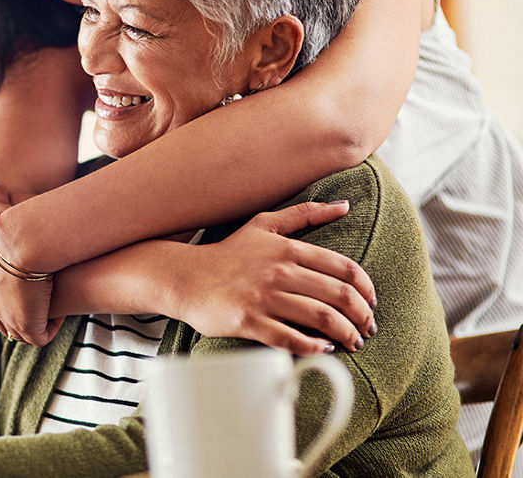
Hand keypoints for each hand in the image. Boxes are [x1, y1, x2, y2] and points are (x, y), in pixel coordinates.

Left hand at [0, 178, 63, 345]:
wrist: (22, 241)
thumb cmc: (12, 224)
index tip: (16, 299)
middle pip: (0, 323)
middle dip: (18, 317)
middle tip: (37, 306)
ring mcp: (5, 318)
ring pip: (20, 332)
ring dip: (35, 322)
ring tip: (51, 309)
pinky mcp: (26, 327)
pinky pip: (40, 336)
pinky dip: (51, 327)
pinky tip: (61, 312)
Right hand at [170, 200, 376, 356]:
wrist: (184, 277)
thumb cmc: (228, 253)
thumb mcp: (264, 225)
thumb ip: (305, 214)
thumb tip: (345, 205)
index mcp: (288, 249)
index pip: (344, 269)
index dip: (366, 289)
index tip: (370, 303)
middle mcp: (279, 272)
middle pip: (339, 296)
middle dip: (362, 317)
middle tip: (366, 329)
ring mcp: (263, 297)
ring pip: (321, 318)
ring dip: (345, 334)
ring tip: (352, 343)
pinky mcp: (248, 321)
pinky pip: (290, 338)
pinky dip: (313, 347)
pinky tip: (322, 349)